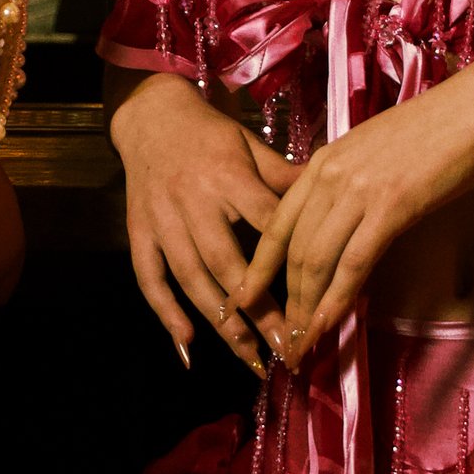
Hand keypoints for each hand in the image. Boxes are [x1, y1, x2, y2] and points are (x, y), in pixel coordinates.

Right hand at [113, 72, 298, 372]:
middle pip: (226, 263)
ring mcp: (162, 221)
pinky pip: (150, 278)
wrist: (151, 117)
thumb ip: (286, 178)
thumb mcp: (252, 146)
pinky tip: (187, 344)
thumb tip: (333, 196)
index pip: (264, 226)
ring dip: (220, 322)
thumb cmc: (212, 136)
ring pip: (191, 278)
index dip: (287, 265)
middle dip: (256, 310)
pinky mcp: (139, 233)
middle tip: (285, 346)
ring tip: (249, 356)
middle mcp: (194, 202)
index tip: (312, 300)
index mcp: (228, 177)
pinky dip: (166, 312)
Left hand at [234, 56, 473, 358]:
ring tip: (301, 344)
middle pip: (292, 251)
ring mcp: (358, 191)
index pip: (276, 223)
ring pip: (316, 261)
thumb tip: (343, 224)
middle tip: (281, 338)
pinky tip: (328, 325)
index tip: (244, 298)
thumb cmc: (436, 130)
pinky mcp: (391, 207)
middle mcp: (330, 176)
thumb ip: (350, 186)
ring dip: (306, 310)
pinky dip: (337, 300)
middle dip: (283, 301)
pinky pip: (354, 263)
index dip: (258, 267)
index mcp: (323, 162)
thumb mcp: (374, 153)